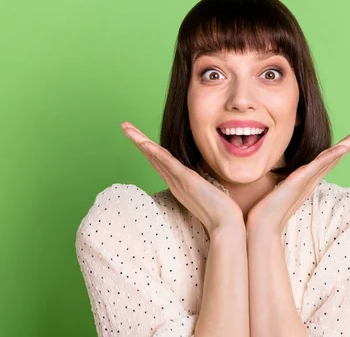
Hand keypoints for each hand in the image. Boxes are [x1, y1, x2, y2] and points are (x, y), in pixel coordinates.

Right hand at [121, 121, 244, 233]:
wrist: (225, 225)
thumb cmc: (219, 211)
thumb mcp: (205, 193)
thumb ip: (199, 184)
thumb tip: (200, 178)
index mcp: (177, 184)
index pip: (158, 161)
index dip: (147, 148)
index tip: (137, 136)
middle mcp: (174, 182)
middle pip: (152, 157)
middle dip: (137, 140)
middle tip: (124, 126)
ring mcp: (179, 182)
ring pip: (156, 158)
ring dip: (141, 142)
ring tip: (127, 129)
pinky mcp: (187, 181)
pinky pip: (169, 164)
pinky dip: (156, 153)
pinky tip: (146, 143)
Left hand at [246, 126, 349, 235]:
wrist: (262, 225)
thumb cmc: (266, 209)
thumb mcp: (276, 188)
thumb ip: (279, 180)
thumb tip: (273, 175)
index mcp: (307, 179)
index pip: (327, 159)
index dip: (340, 147)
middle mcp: (311, 179)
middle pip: (336, 156)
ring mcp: (308, 180)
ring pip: (332, 158)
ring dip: (348, 144)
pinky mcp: (300, 180)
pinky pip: (319, 165)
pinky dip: (332, 155)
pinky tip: (343, 147)